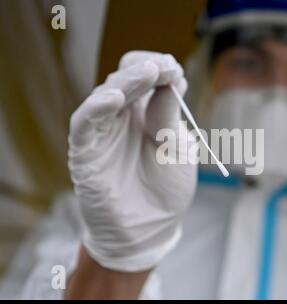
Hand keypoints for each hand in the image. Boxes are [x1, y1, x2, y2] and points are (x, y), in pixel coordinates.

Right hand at [68, 51, 196, 271]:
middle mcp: (122, 118)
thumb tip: (173, 78)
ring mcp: (103, 132)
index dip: (158, 69)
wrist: (150, 229)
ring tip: (149, 74)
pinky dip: (97, 108)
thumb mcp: (177, 149)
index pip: (144, 77)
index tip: (176, 70)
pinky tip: (114, 98)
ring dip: (127, 81)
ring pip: (106, 95)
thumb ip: (169, 116)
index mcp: (146, 114)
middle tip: (165, 67)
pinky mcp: (85, 150)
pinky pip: (85, 123)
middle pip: (125, 80)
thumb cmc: (167, 190)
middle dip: (147, 70)